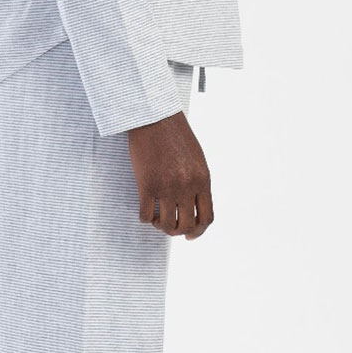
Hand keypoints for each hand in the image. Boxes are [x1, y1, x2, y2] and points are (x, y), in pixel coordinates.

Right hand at [127, 111, 213, 237]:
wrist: (155, 117)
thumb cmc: (175, 135)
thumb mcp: (196, 159)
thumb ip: (197, 181)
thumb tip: (193, 203)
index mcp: (203, 180)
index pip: (206, 217)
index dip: (199, 232)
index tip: (190, 236)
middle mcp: (187, 186)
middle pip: (187, 225)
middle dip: (178, 232)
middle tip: (169, 227)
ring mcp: (167, 186)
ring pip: (166, 224)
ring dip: (161, 227)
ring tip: (156, 219)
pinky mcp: (147, 184)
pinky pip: (145, 214)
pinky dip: (145, 219)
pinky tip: (145, 212)